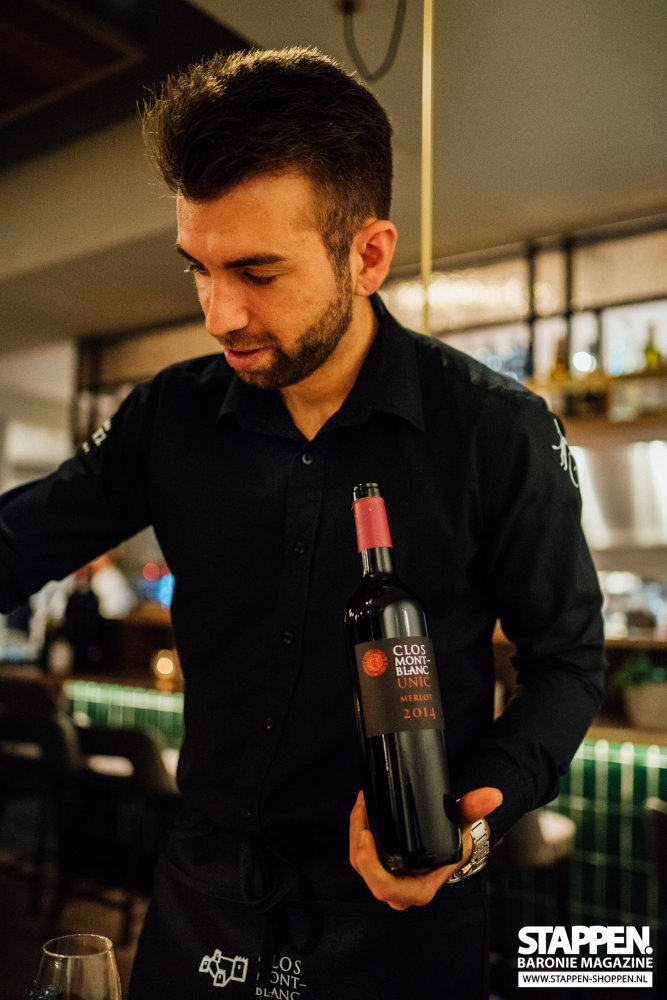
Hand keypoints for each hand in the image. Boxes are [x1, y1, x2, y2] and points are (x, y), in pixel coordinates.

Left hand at [349, 786, 502, 910]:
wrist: (455, 845)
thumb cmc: (458, 841)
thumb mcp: (466, 826)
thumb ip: (476, 809)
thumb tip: (492, 795)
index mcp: (419, 889)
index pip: (386, 888)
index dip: (371, 867)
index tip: (367, 835)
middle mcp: (400, 889)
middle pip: (366, 873)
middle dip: (357, 842)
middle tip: (362, 810)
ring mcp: (388, 878)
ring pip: (359, 862)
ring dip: (355, 833)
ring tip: (362, 804)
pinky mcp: (380, 866)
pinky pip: (361, 854)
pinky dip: (358, 832)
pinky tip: (362, 810)